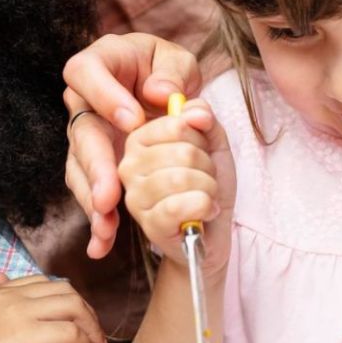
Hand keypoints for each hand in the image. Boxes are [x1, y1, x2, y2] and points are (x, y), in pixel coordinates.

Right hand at [0, 273, 106, 342]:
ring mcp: (16, 314)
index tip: (78, 324)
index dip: (67, 302)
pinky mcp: (25, 337)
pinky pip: (70, 331)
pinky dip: (84, 342)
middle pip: (65, 291)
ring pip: (73, 306)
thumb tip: (0, 274)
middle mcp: (6, 297)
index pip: (43, 283)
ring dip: (91, 327)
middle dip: (86, 313)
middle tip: (96, 336)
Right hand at [63, 34, 202, 258]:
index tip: (134, 120)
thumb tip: (162, 94)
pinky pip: (91, 195)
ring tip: (107, 222)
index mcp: (100, 64)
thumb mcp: (179, 62)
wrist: (165, 94)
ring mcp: (87, 139)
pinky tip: (102, 244)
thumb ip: (174, 73)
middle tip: (111, 193)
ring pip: (80, 171)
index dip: (104, 96)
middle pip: (81, 134)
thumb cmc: (168, 72)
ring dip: (93, 199)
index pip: (85, 72)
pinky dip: (98, 222)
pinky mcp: (95, 168)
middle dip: (96, 166)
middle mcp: (85, 103)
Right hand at [117, 101, 233, 273]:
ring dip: (208, 188)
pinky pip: (180, 205)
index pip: (177, 124)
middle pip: (184, 151)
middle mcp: (127, 165)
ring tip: (204, 196)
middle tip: (203, 180)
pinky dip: (204, 207)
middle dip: (206, 167)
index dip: (200, 139)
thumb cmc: (206, 184)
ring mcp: (134, 196)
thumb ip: (203, 117)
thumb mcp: (212, 141)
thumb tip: (196, 112)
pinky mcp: (148, 223)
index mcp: (138, 140)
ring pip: (183, 178)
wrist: (213, 230)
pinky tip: (203, 212)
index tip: (198, 152)